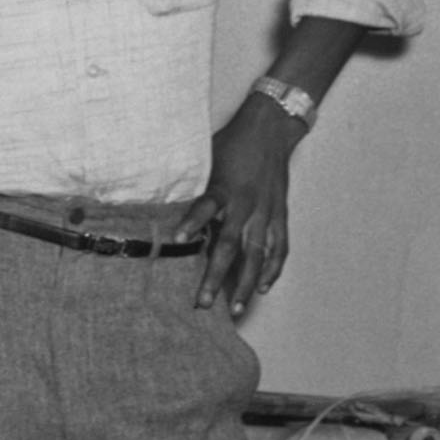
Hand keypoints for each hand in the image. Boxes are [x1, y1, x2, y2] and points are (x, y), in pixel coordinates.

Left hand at [176, 95, 305, 315]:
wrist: (269, 130)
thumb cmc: (231, 145)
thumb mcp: (206, 159)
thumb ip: (191, 185)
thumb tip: (159, 203)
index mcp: (224, 188)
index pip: (206, 207)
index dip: (192, 222)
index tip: (176, 238)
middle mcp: (246, 204)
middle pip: (231, 245)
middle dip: (216, 276)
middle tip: (203, 303)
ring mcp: (266, 212)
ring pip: (257, 255)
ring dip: (245, 283)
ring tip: (235, 308)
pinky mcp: (280, 215)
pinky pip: (278, 248)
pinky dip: (272, 269)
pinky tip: (262, 287)